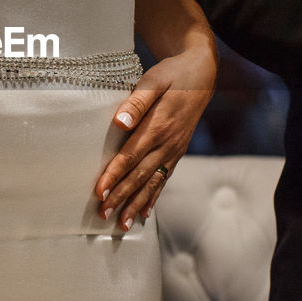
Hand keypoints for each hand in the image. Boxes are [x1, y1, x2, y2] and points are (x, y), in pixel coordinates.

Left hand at [94, 46, 216, 230]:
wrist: (201, 75)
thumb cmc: (172, 75)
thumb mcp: (154, 80)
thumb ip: (137, 101)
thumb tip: (120, 122)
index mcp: (158, 126)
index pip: (131, 156)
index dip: (114, 175)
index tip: (100, 192)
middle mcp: (167, 143)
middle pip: (140, 175)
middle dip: (121, 197)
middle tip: (103, 214)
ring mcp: (174, 150)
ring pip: (152, 182)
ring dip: (136, 204)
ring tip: (121, 224)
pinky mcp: (177, 152)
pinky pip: (164, 179)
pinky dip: (154, 197)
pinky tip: (144, 213)